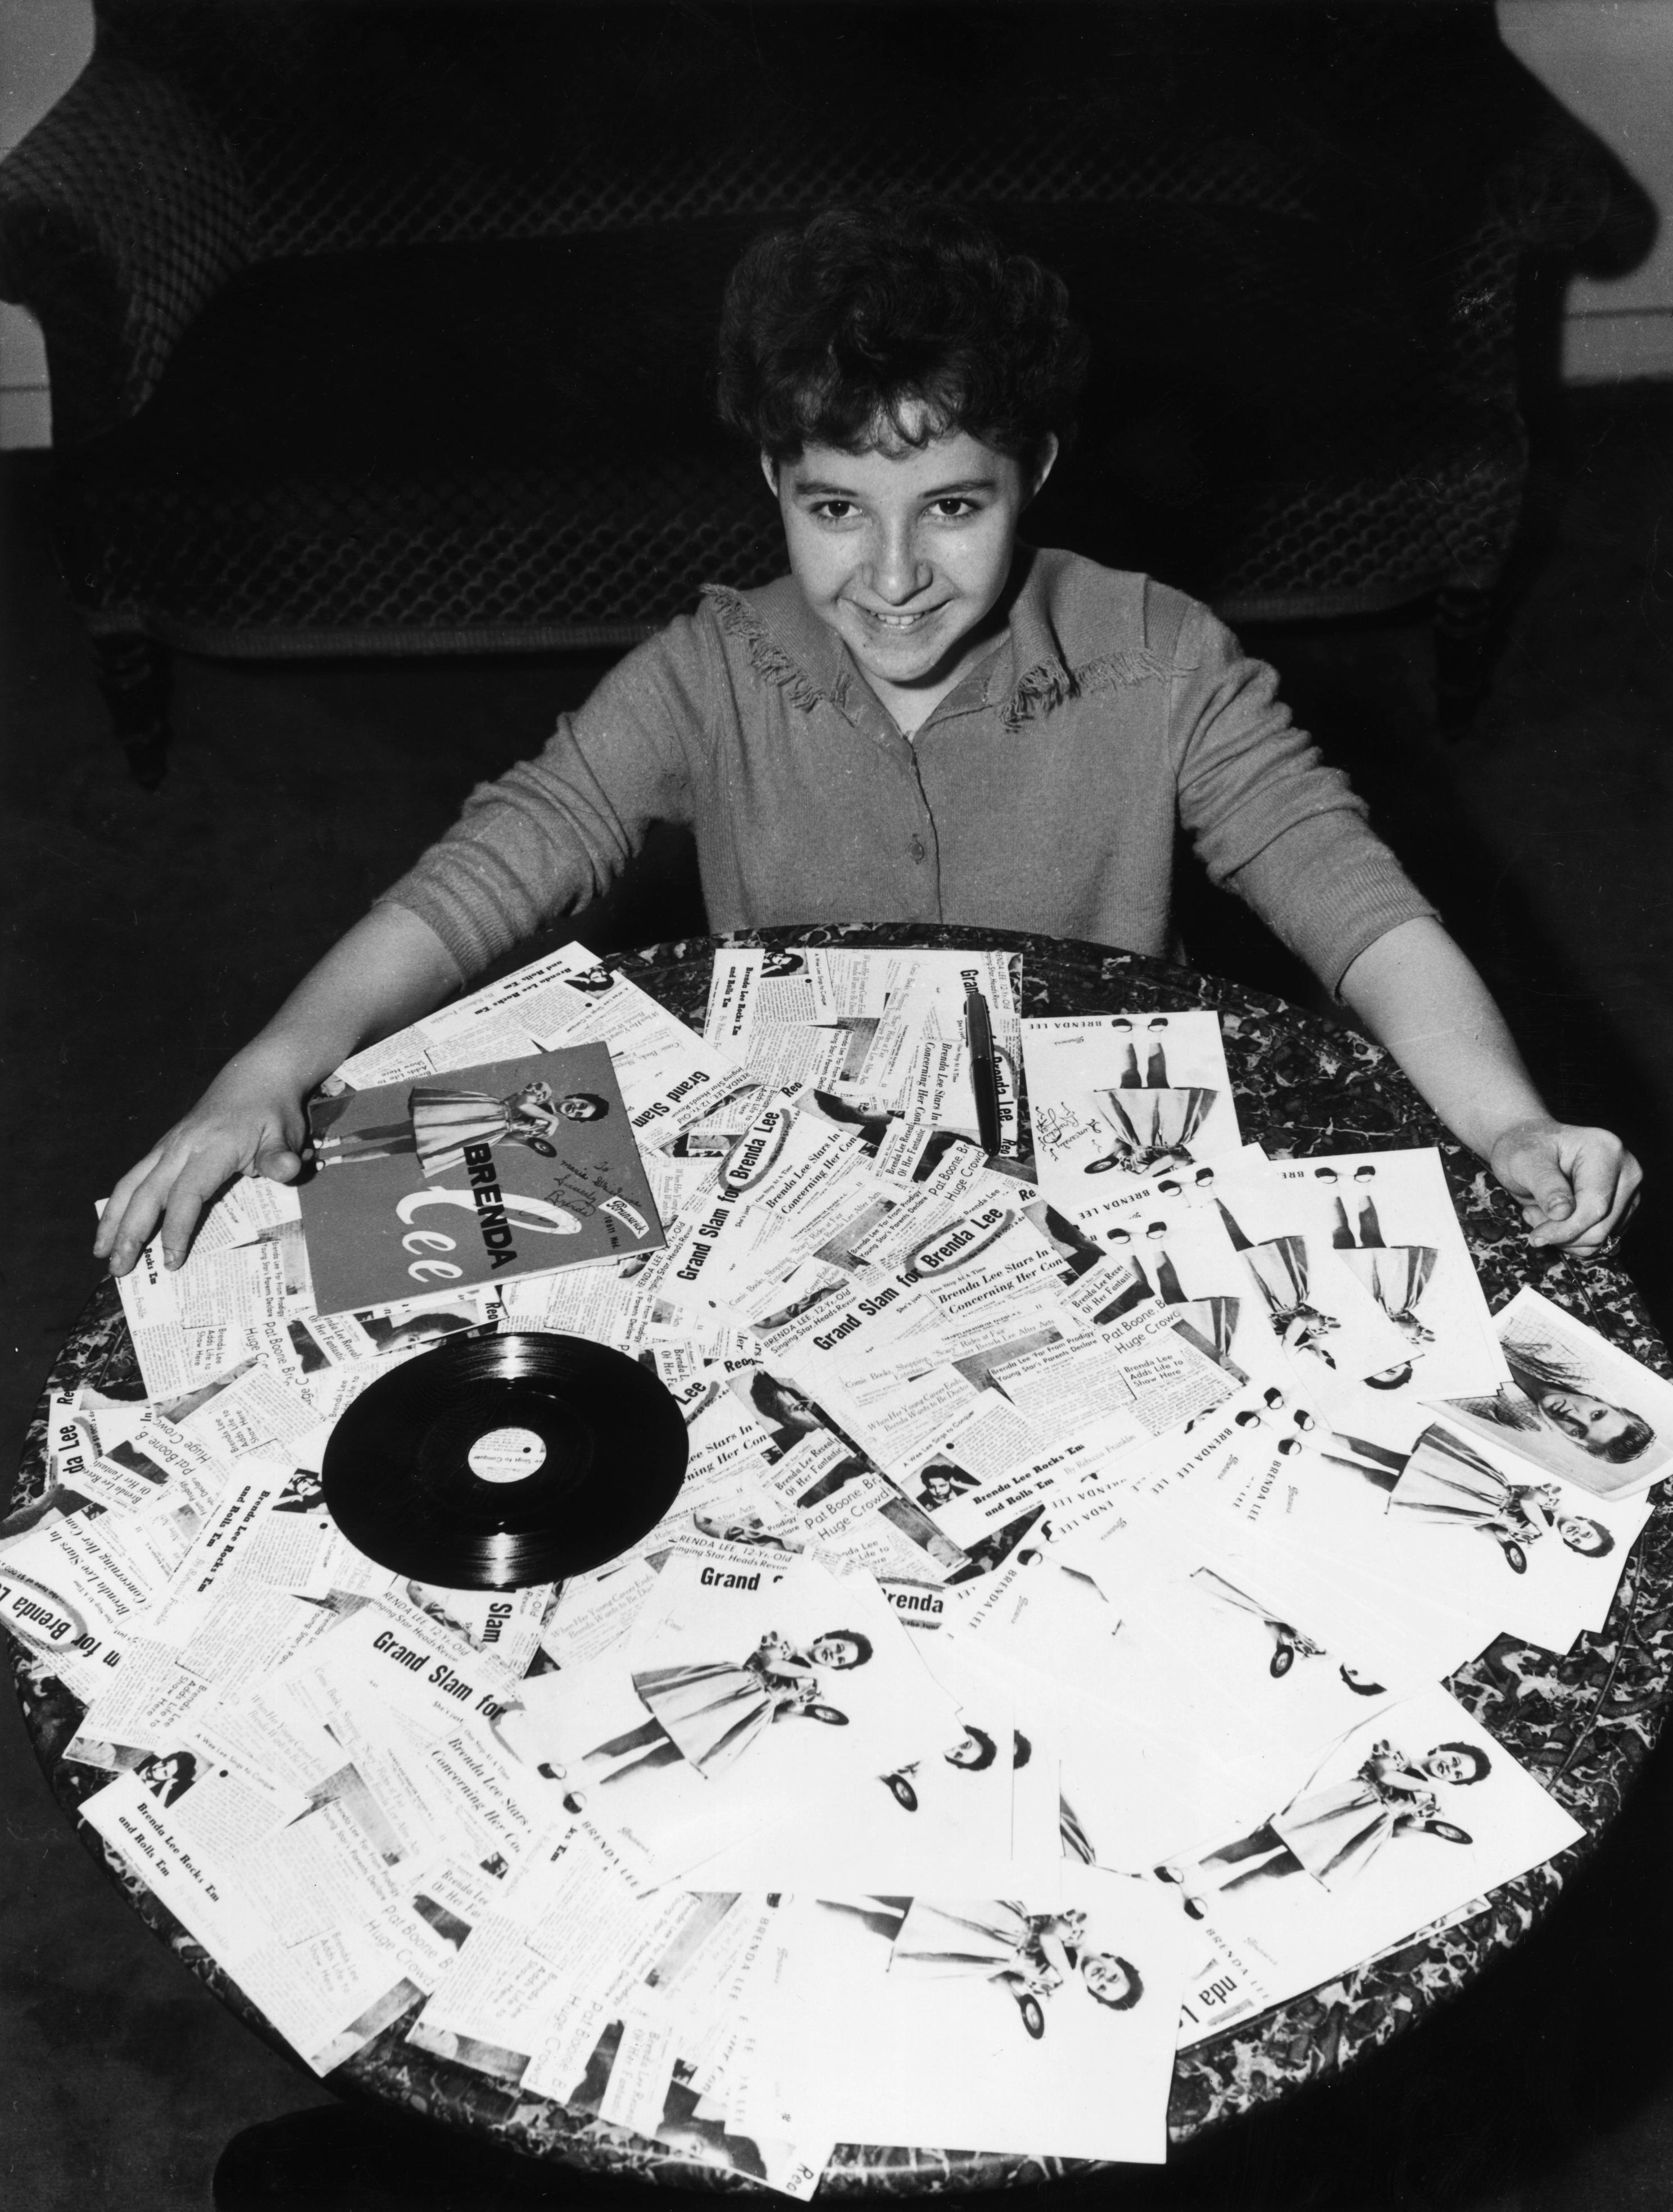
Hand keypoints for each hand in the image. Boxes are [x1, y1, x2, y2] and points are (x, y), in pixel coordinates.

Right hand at [93, 1047, 310, 1275]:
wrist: (256, 1077)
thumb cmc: (273, 1113)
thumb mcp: (286, 1134)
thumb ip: (282, 1157)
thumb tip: (289, 1170)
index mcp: (213, 1148)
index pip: (187, 1194)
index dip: (177, 1229)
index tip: (172, 1261)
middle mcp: (182, 1147)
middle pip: (148, 1193)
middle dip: (130, 1233)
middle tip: (119, 1270)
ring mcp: (169, 1145)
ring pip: (131, 1184)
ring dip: (113, 1219)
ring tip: (100, 1252)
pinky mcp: (164, 1146)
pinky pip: (133, 1176)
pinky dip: (118, 1202)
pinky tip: (111, 1224)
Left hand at [1488, 1118, 1642, 1257]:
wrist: (1531, 1148)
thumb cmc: (1526, 1148)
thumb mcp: (1525, 1161)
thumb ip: (1545, 1185)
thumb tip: (1563, 1213)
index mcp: (1607, 1150)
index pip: (1595, 1205)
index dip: (1565, 1229)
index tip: (1536, 1238)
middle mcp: (1627, 1171)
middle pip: (1602, 1227)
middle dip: (1561, 1233)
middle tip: (1530, 1213)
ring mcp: (1629, 1192)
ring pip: (1602, 1238)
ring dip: (1564, 1237)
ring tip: (1539, 1212)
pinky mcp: (1623, 1210)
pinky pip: (1601, 1241)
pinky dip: (1573, 1239)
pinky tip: (1553, 1218)